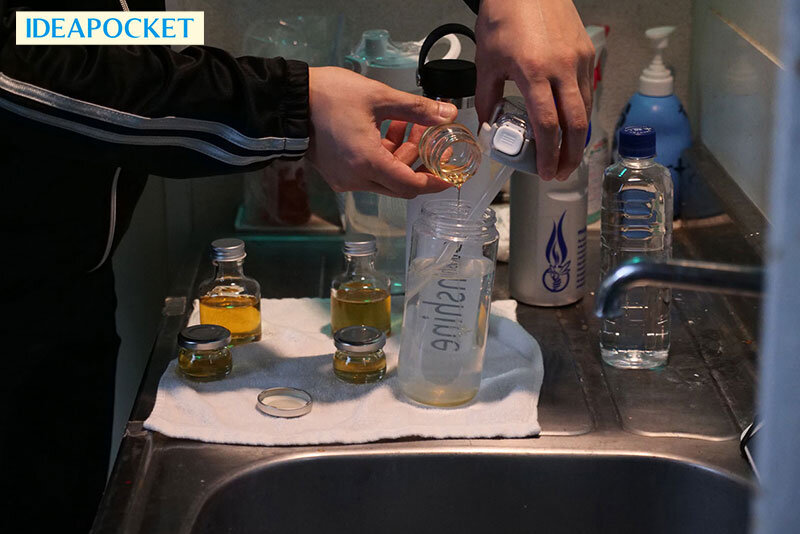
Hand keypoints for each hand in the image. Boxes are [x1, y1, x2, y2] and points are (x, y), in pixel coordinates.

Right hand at [306, 67, 457, 197]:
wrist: (288, 100)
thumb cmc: (329, 96)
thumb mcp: (379, 97)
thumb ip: (416, 109)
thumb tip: (447, 113)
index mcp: (367, 163)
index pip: (411, 185)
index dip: (434, 182)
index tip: (450, 175)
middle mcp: (355, 178)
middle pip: (400, 184)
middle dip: (420, 164)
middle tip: (434, 141)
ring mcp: (344, 178)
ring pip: (385, 177)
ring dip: (401, 155)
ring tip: (411, 124)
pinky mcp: (337, 173)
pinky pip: (368, 172)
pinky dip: (383, 156)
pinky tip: (390, 129)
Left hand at [475, 0, 594, 180]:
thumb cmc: (503, 16)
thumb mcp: (486, 62)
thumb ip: (487, 98)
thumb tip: (489, 126)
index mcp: (533, 72)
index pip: (548, 125)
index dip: (548, 155)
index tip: (544, 172)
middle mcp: (561, 68)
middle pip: (575, 124)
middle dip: (570, 155)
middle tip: (560, 172)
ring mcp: (578, 59)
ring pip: (585, 108)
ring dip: (577, 136)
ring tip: (565, 154)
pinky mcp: (586, 52)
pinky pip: (586, 90)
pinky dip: (580, 111)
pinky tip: (569, 123)